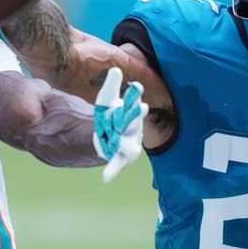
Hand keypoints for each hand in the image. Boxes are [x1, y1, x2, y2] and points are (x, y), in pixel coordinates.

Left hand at [93, 67, 148, 182]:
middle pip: (134, 122)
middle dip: (136, 115)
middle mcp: (133, 128)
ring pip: (130, 146)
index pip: (133, 102)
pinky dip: (112, 171)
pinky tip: (106, 178)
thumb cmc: (110, 114)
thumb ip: (111, 86)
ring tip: (130, 151)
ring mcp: (129, 144)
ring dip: (130, 147)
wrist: (109, 133)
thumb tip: (115, 69)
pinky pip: (117, 164)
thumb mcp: (106, 99)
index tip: (135, 86)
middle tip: (141, 106)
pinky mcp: (121, 157)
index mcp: (131, 112)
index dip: (134, 95)